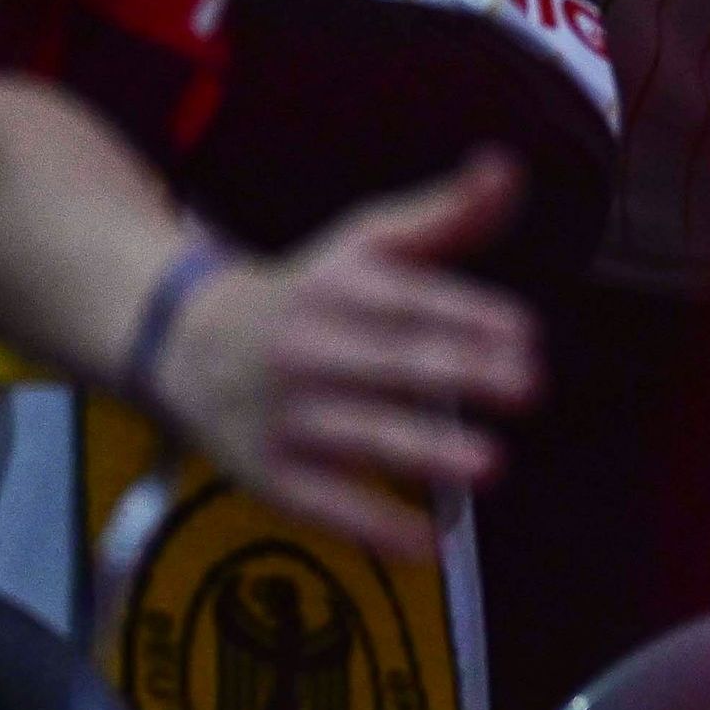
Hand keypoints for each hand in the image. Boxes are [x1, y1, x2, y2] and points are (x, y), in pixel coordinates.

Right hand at [137, 152, 541, 556]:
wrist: (182, 340)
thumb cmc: (305, 292)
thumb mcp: (366, 242)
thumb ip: (445, 213)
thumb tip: (508, 165)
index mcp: (339, 289)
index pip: (408, 301)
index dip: (467, 315)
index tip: (525, 334)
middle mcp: (309, 349)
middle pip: (391, 362)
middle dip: (460, 374)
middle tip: (528, 388)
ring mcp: (285, 414)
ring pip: (359, 434)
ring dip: (424, 451)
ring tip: (491, 465)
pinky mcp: (265, 472)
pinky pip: (320, 504)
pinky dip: (371, 526)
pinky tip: (426, 544)